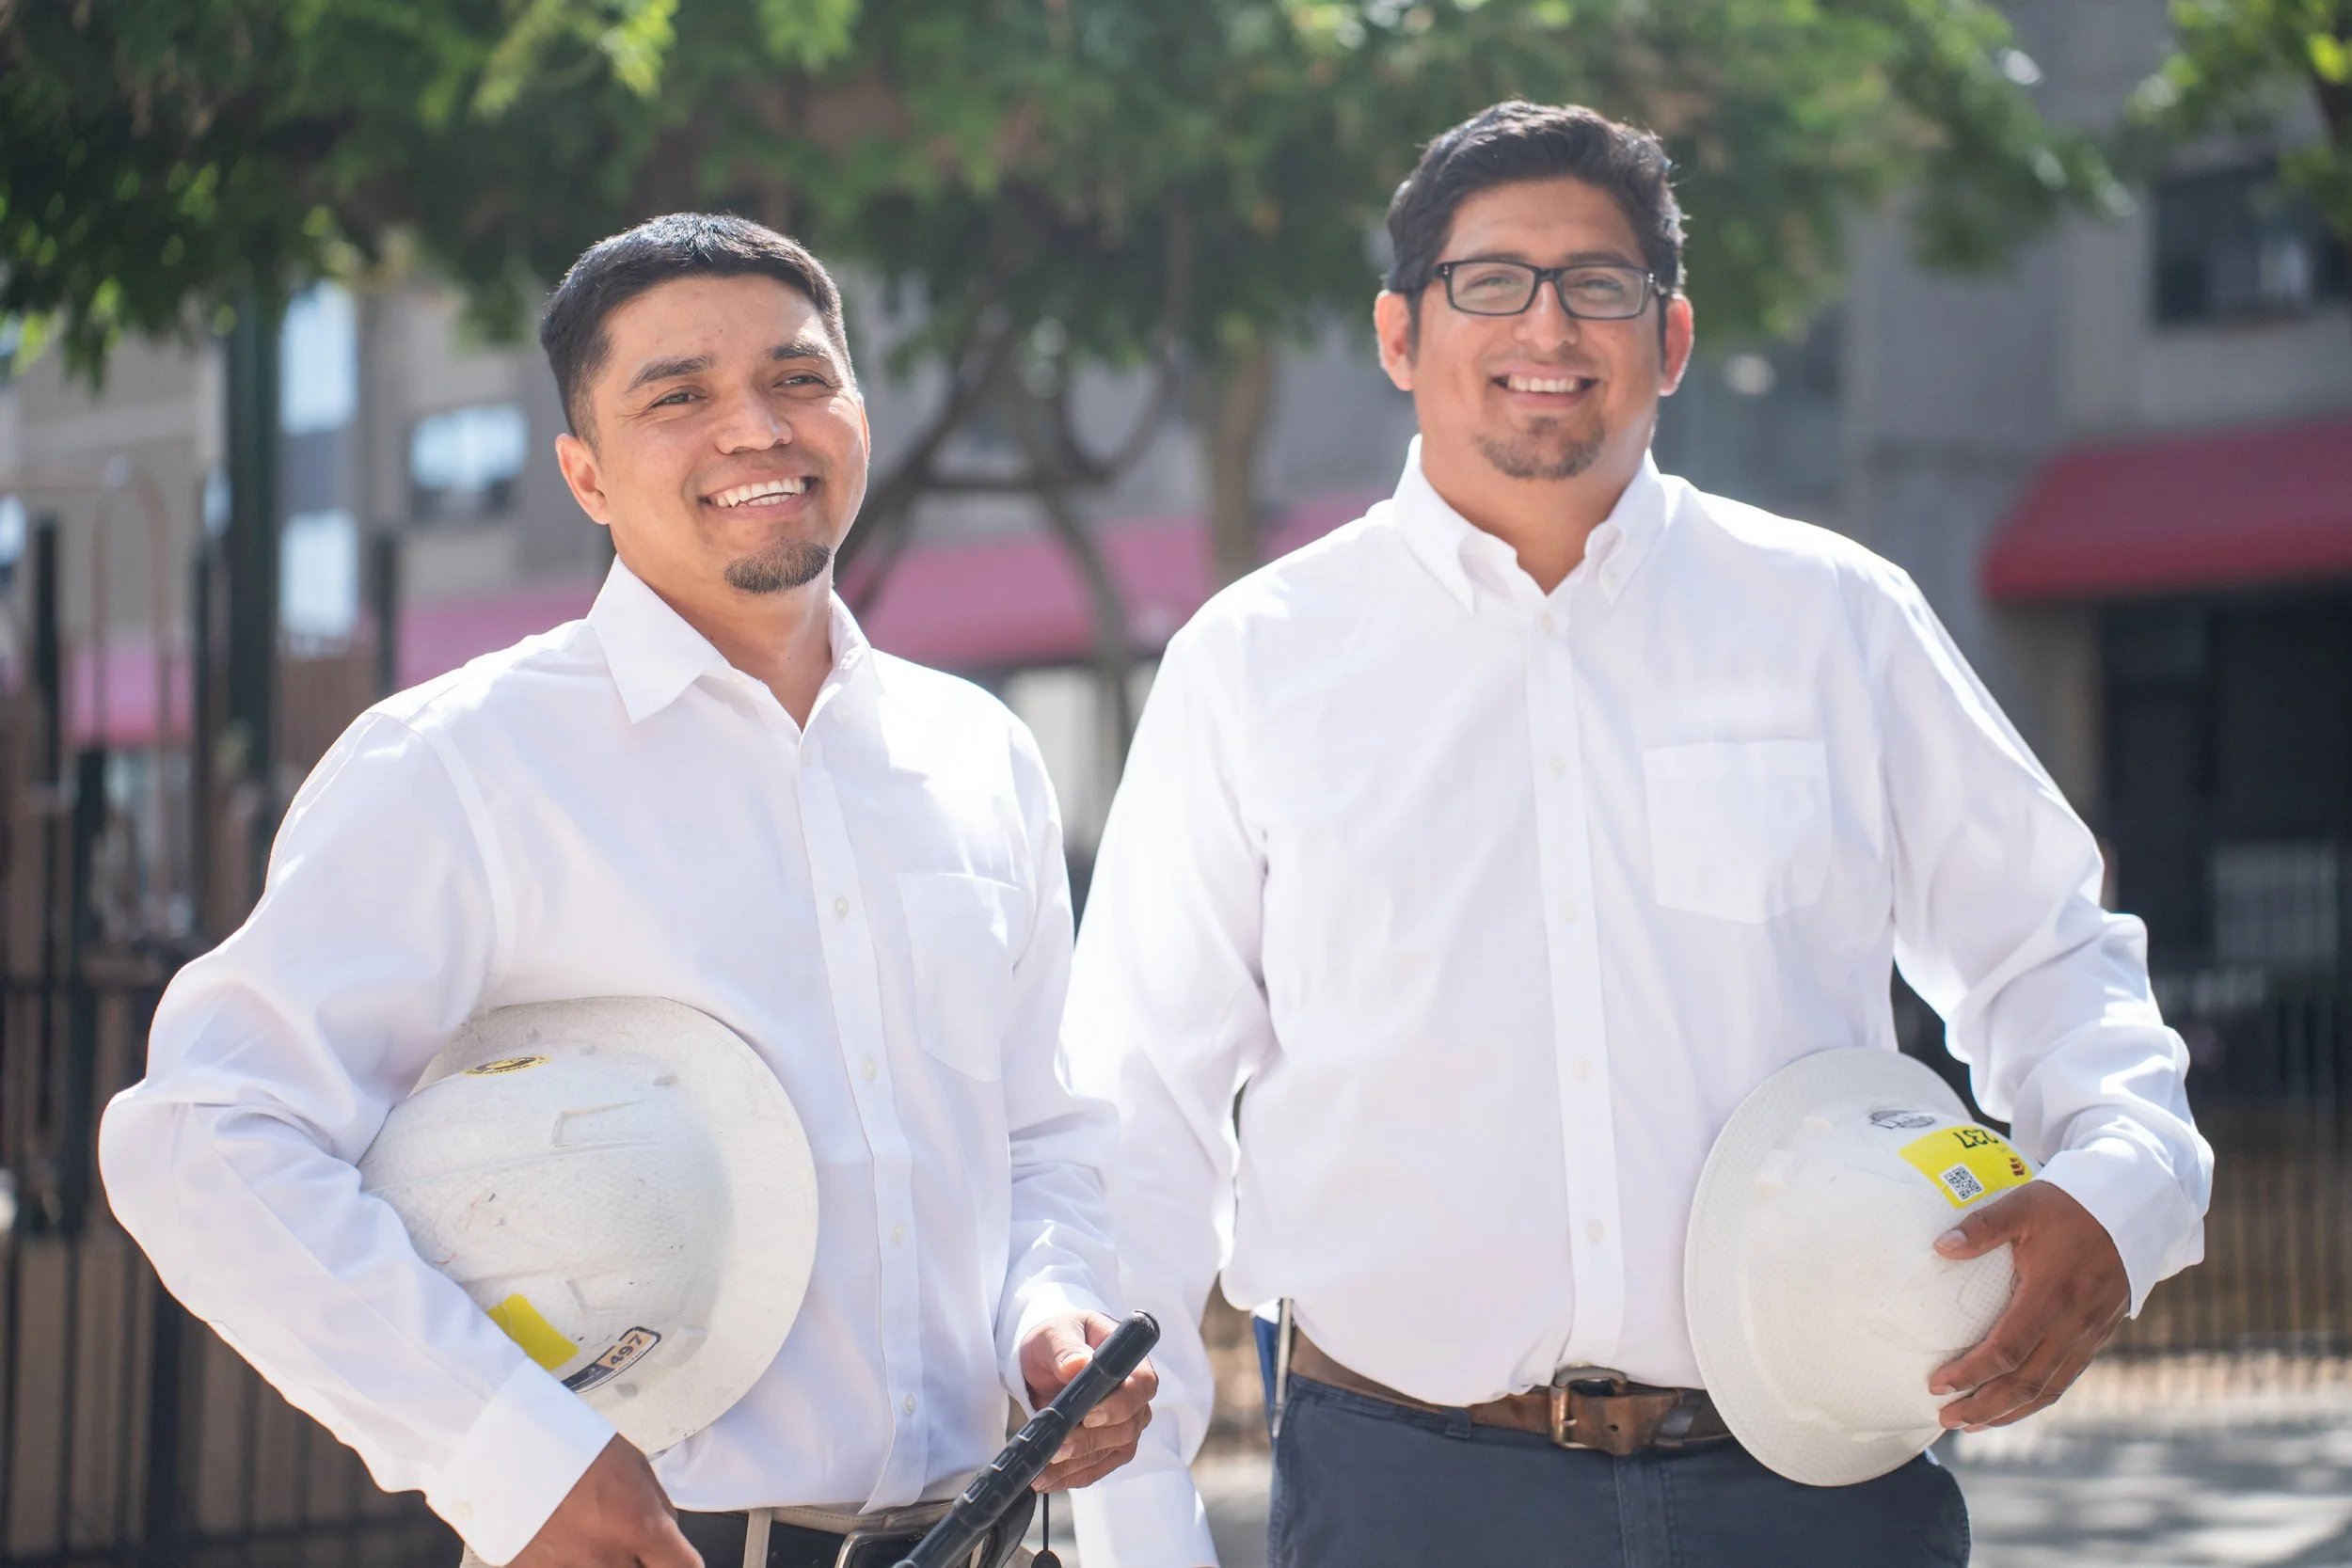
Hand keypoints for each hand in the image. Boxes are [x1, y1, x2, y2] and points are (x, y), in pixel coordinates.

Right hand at [506, 1434, 698, 1567]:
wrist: (504, 1446)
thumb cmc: (572, 1443)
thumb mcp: (632, 1461)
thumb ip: (656, 1504)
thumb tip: (666, 1530)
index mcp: (640, 1525)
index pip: (685, 1567)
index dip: (682, 1560)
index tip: (674, 1555)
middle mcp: (609, 1557)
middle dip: (644, 1562)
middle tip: (631, 1542)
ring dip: (607, 1561)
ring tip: (590, 1533)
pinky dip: (571, 1561)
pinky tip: (565, 1539)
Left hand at [1018, 1310, 1158, 1491]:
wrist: (1048, 1359)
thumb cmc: (1058, 1338)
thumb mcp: (1054, 1334)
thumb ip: (1066, 1349)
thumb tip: (1079, 1366)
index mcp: (1130, 1361)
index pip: (1141, 1386)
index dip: (1120, 1405)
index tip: (1089, 1416)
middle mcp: (1135, 1396)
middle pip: (1126, 1427)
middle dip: (1089, 1441)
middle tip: (1055, 1449)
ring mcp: (1124, 1423)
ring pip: (1111, 1451)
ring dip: (1077, 1464)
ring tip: (1042, 1471)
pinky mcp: (1108, 1446)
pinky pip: (1096, 1466)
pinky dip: (1072, 1475)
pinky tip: (1046, 1480)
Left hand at [1928, 1182, 2127, 1430]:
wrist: (2131, 1211)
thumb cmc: (2070, 1206)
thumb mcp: (2023, 1206)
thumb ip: (1981, 1227)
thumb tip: (1940, 1246)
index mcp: (2052, 1295)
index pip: (2007, 1350)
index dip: (1971, 1373)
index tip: (1937, 1384)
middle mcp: (2073, 1324)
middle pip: (2026, 1382)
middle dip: (1985, 1406)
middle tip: (1946, 1419)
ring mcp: (2089, 1334)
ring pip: (2048, 1388)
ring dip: (2009, 1411)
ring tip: (1972, 1424)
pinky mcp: (2097, 1336)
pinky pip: (2065, 1378)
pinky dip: (2036, 1400)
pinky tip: (2012, 1406)